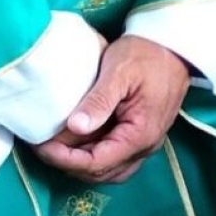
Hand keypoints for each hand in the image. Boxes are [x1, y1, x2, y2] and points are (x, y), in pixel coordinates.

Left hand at [32, 35, 190, 183]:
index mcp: (141, 135)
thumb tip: (75, 127)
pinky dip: (94, 153)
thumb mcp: (119, 71)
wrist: (174, 43)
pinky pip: (116, 156)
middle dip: (69, 163)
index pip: (96, 163)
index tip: (41, 145)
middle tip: (44, 145)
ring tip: (58, 144)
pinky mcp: (143, 133)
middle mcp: (146, 146)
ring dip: (81, 161)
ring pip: (109, 168)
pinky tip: (79, 138)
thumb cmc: (146, 53)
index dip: (64, 159)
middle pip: (101, 172)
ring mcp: (147, 141)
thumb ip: (99, 101)